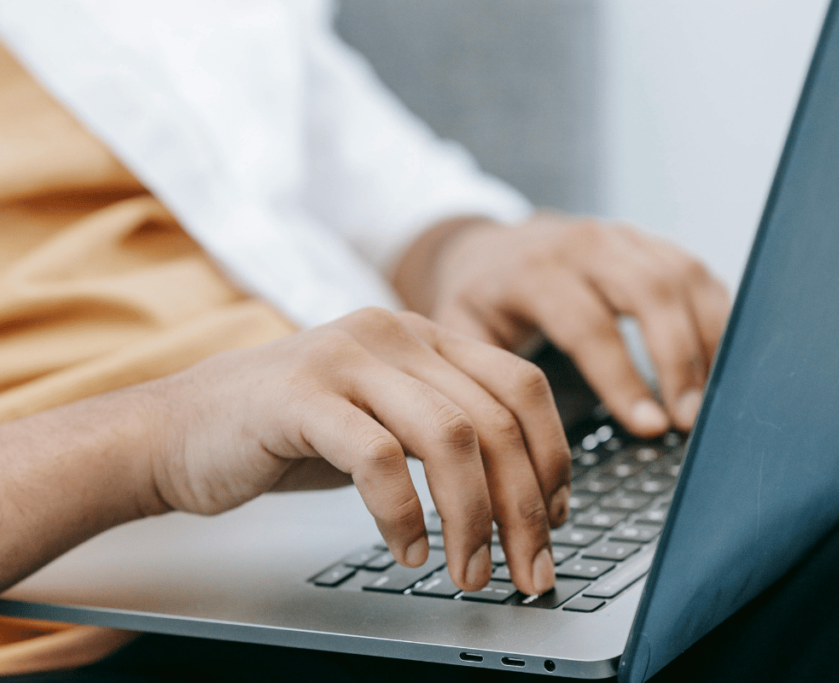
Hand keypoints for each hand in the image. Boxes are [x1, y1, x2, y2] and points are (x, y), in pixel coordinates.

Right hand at [150, 308, 569, 594]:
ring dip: (473, 519)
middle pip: (495, 420)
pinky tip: (408, 552)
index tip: (556, 518)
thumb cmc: (289, 432)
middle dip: (524, 508)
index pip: (522, 386)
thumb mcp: (384, 420)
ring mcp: (347, 359)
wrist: (179, 428)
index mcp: (424, 337)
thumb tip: (521, 494)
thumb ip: (445, 434)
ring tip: (470, 572)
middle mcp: (394, 335)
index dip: (552, 456)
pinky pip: (378, 460)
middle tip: (530, 571)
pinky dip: (404, 515)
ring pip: (451, 437)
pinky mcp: (301, 397)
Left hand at [395, 213, 730, 436]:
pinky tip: (721, 362)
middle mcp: (584, 244)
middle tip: (691, 419)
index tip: (651, 427)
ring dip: (708, 340)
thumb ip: (487, 374)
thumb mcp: (461, 333)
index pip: (589, 325)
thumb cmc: (480, 302)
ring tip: (713, 400)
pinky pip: (697, 273)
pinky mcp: (651, 243)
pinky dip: (717, 317)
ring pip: (682, 276)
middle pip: (650, 291)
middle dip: (679, 359)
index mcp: (534, 271)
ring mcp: (623, 237)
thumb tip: (521, 434)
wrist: (491, 248)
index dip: (624, 379)